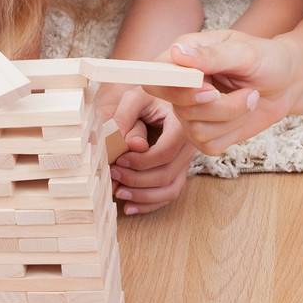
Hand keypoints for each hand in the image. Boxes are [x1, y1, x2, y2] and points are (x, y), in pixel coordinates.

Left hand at [106, 88, 193, 214]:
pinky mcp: (179, 170)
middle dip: (136, 180)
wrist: (166, 96)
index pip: (164, 153)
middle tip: (113, 175)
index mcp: (182, 126)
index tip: (118, 159)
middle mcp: (189, 146)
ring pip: (170, 189)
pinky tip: (130, 206)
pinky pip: (170, 193)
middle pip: (167, 175)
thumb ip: (126, 116)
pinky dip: (150, 204)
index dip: (139, 162)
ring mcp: (186, 160)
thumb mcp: (135, 97)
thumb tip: (132, 146)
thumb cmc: (150, 95)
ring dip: (143, 196)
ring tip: (119, 193)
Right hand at [152, 30, 300, 155]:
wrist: (287, 80)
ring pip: (196, 128)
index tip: (208, 87)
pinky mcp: (205, 134)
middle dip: (216, 105)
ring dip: (232, 115)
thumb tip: (177, 53)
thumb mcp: (244, 52)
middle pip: (177, 107)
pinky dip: (233, 130)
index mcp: (182, 57)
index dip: (174, 87)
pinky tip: (244, 111)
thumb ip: (211, 56)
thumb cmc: (266, 58)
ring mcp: (190, 113)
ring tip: (251, 96)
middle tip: (246, 91)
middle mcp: (181, 86)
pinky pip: (208, 144)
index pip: (154, 76)